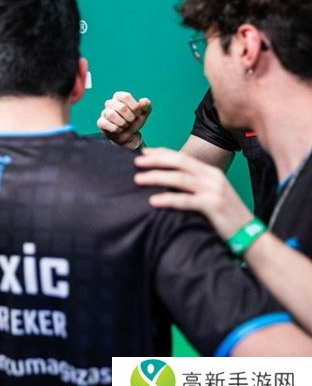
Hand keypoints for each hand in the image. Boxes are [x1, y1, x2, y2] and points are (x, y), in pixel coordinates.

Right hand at [97, 91, 151, 148]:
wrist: (128, 135)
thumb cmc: (134, 121)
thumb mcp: (143, 113)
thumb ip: (146, 106)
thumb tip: (143, 101)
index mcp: (120, 96)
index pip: (125, 96)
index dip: (134, 106)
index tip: (138, 113)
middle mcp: (110, 102)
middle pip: (121, 107)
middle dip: (130, 117)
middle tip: (131, 121)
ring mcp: (104, 112)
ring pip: (112, 115)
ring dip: (123, 123)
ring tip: (125, 125)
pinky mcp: (101, 122)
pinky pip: (106, 124)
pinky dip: (116, 129)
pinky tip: (118, 129)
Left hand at [134, 147, 252, 237]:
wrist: (248, 233)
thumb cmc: (224, 215)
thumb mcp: (209, 194)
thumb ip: (192, 186)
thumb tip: (165, 180)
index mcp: (210, 172)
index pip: (183, 157)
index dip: (162, 153)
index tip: (144, 152)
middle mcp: (212, 177)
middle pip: (180, 163)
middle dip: (156, 160)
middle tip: (136, 162)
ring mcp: (214, 190)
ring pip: (180, 178)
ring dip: (157, 177)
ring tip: (138, 179)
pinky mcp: (214, 206)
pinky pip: (186, 200)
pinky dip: (168, 199)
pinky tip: (153, 200)